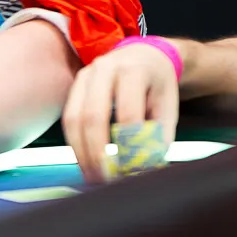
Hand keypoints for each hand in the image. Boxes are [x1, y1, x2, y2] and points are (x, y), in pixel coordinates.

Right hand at [62, 42, 179, 183]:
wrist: (145, 56)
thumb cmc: (158, 86)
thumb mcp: (168, 108)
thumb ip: (158, 138)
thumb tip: (143, 169)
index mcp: (135, 70)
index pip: (128, 113)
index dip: (128, 145)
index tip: (130, 169)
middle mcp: (106, 68)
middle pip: (93, 116)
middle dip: (97, 153)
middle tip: (104, 180)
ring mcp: (86, 75)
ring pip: (74, 118)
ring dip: (80, 152)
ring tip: (91, 176)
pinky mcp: (75, 85)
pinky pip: (68, 118)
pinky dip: (75, 143)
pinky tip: (85, 161)